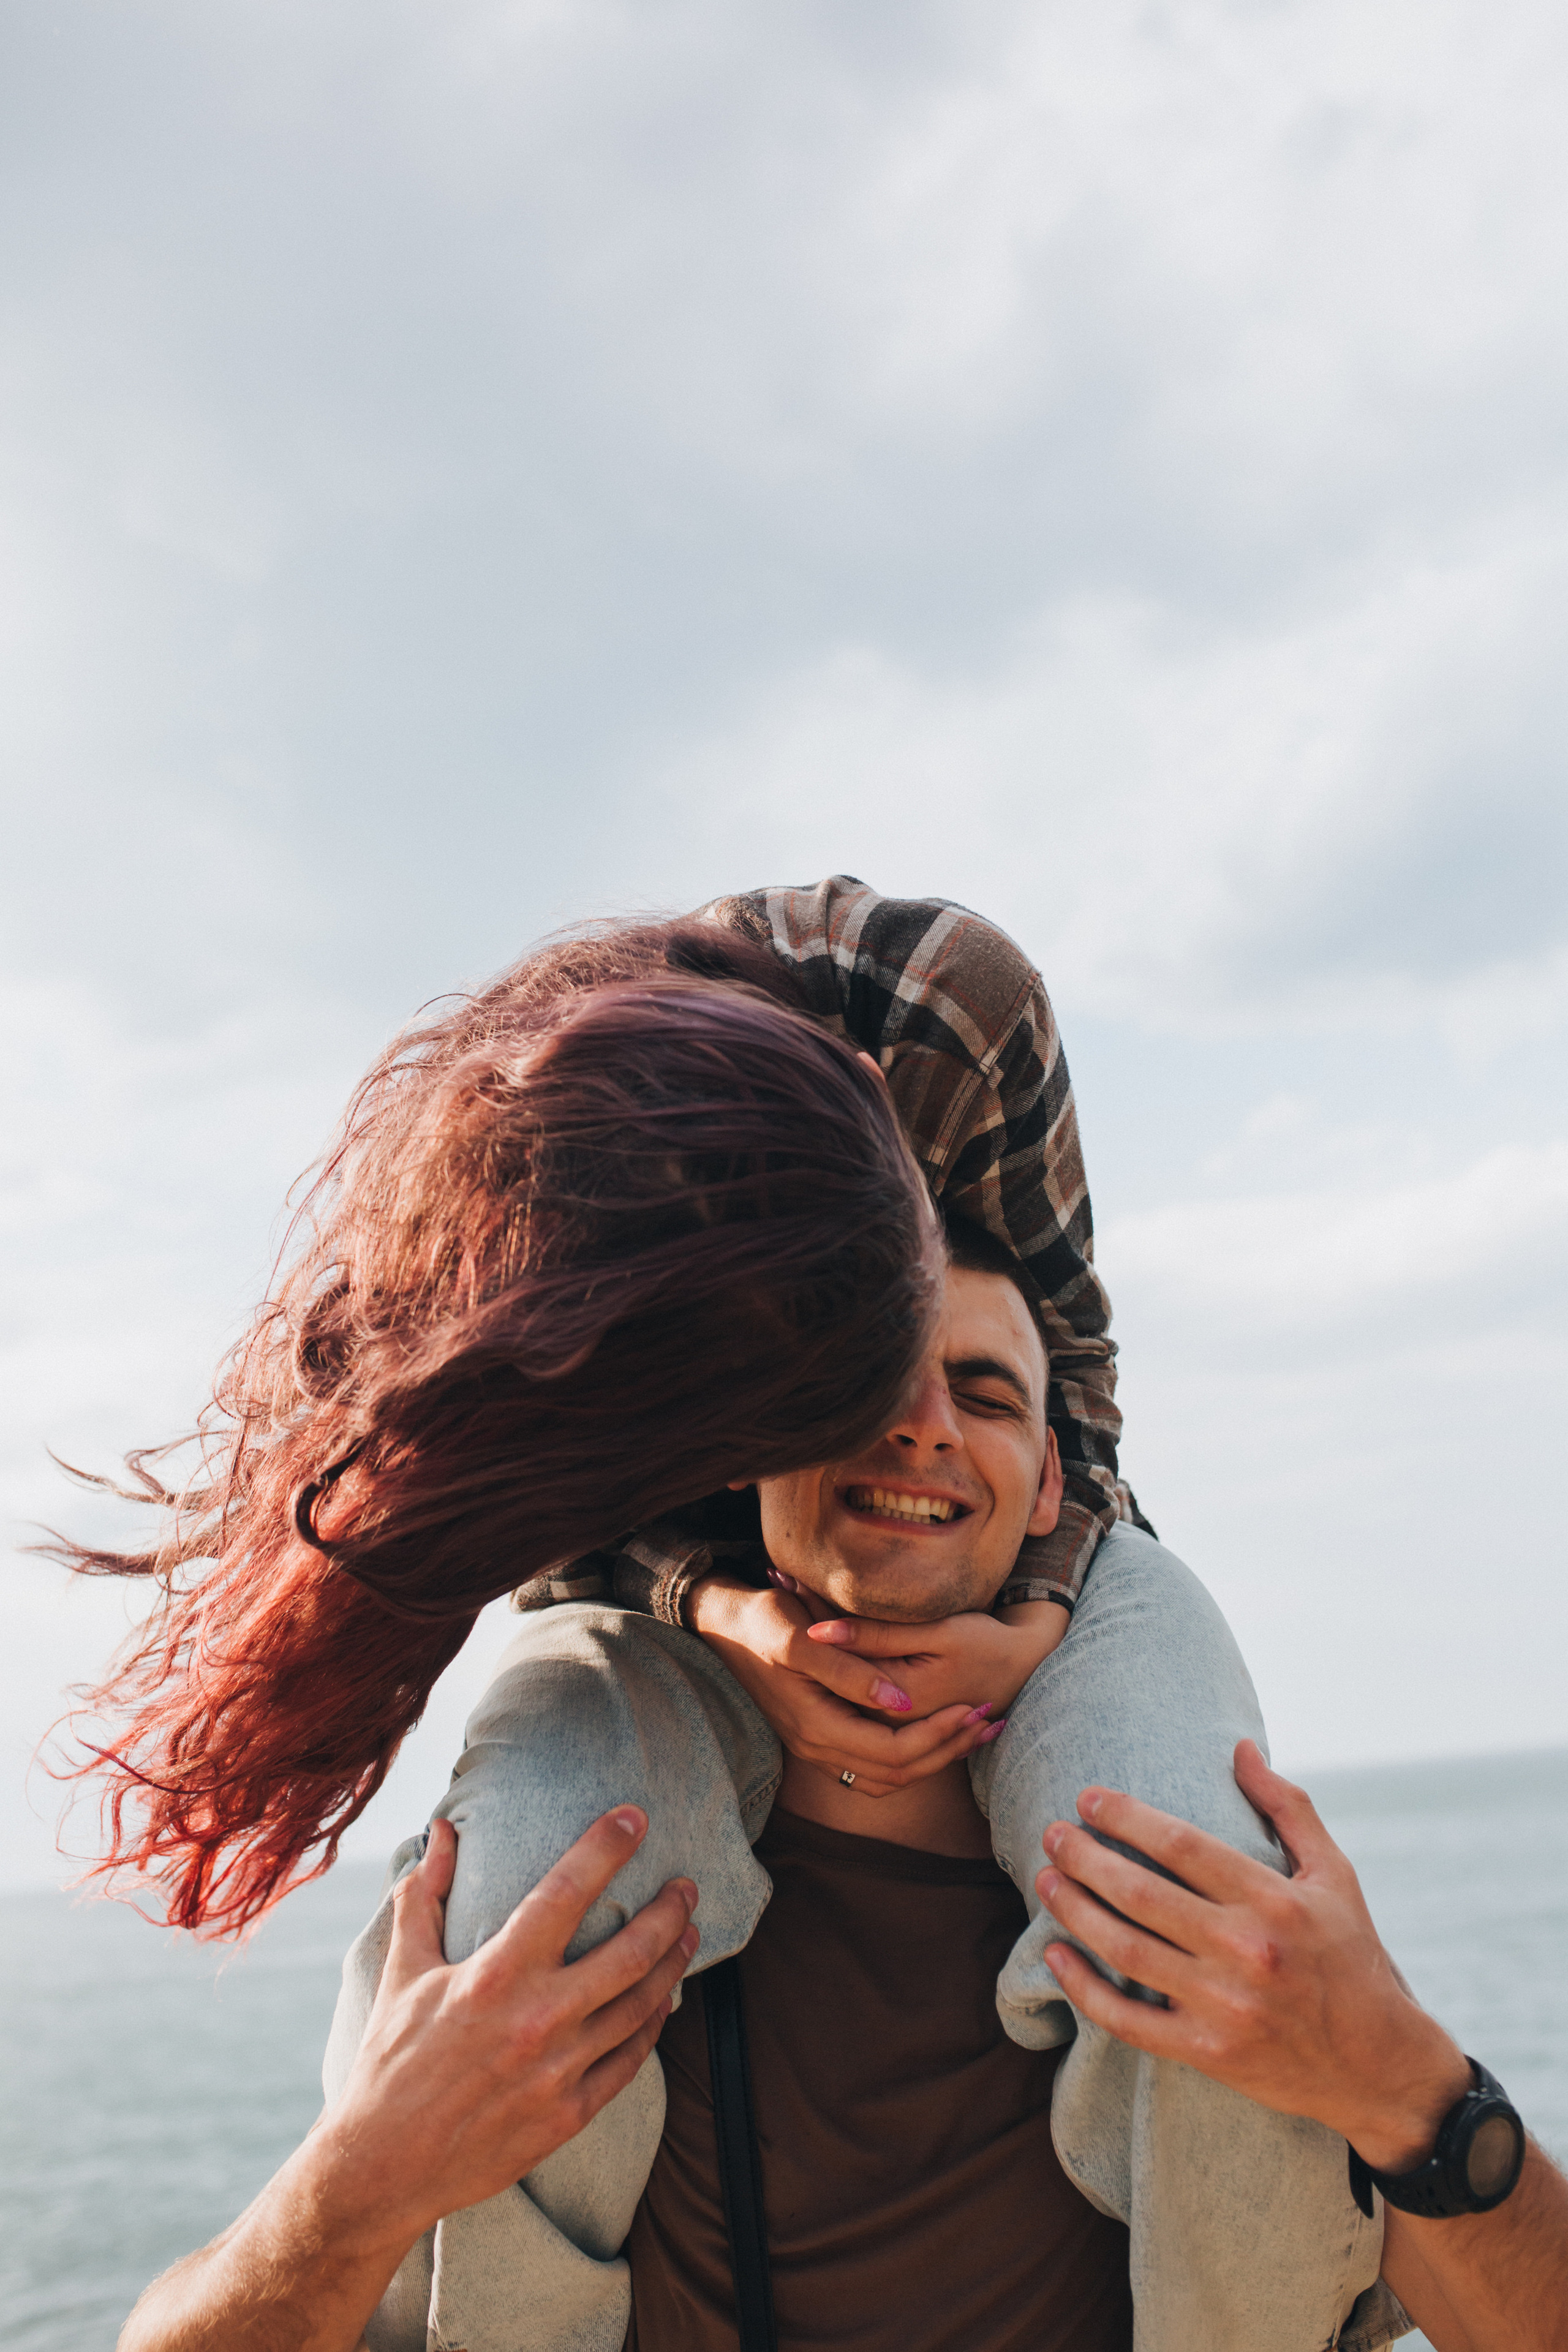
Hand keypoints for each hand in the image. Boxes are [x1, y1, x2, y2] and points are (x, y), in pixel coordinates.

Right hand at [118, 1808, 697, 2351]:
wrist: (383, 2167)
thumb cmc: (390, 2062)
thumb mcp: (403, 1970)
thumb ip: (424, 1895)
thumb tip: (443, 1830)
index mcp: (496, 1975)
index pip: (566, 1891)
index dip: (606, 1846)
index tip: (635, 1817)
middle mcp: (538, 2019)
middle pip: (631, 1951)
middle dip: (668, 1910)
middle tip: (686, 1885)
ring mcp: (560, 2071)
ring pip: (641, 2005)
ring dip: (672, 1963)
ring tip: (687, 1933)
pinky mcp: (570, 2114)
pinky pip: (630, 2060)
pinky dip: (652, 2025)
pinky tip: (661, 2003)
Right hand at [690, 1576, 1003, 1797]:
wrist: (724, 1625)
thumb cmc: (763, 1621)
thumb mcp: (801, 1637)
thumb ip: (848, 1671)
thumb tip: (899, 1703)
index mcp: (817, 1726)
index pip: (893, 1752)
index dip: (938, 1736)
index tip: (972, 1707)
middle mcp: (819, 1747)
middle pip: (898, 1772)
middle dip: (948, 1748)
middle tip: (988, 1720)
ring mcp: (819, 1746)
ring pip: (888, 1775)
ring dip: (934, 1755)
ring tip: (974, 1729)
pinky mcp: (822, 1735)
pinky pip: (873, 1766)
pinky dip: (910, 1754)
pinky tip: (934, 1733)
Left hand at [806, 1596, 1068, 1718]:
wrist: (1023, 1666)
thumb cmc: (985, 1643)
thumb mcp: (936, 1633)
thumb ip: (876, 1635)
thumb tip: (816, 1632)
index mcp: (892, 1701)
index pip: (834, 1663)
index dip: (810, 1620)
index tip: (789, 1581)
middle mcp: (885, 1718)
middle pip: (830, 1670)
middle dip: (804, 1626)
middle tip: (781, 1579)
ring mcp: (890, 1718)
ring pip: (838, 1677)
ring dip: (817, 1643)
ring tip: (793, 1595)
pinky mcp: (895, 1711)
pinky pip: (854, 1684)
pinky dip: (838, 1654)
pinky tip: (826, 1625)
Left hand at [1036, 1740, 1470, 2172]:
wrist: (1380, 2067)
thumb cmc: (1352, 1957)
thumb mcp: (1335, 1875)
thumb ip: (1287, 1807)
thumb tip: (1240, 1748)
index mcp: (1274, 1902)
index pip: (1181, 1845)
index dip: (1126, 1816)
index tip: (1088, 1798)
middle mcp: (1246, 1951)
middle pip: (1141, 1893)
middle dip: (1084, 1858)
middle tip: (1052, 1834)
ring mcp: (1223, 2007)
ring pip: (1125, 1950)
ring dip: (1074, 1910)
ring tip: (1044, 1880)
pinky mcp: (1208, 2054)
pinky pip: (1127, 2021)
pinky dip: (1082, 1989)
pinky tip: (1054, 1955)